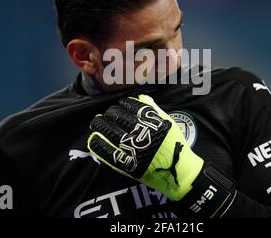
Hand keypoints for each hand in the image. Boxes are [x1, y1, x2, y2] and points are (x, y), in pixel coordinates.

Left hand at [87, 94, 235, 216]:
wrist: (177, 172)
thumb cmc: (174, 145)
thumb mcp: (168, 123)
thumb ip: (154, 110)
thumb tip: (139, 98)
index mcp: (153, 122)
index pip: (132, 107)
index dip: (122, 105)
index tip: (118, 106)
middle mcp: (143, 133)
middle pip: (119, 118)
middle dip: (109, 114)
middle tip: (105, 114)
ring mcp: (134, 149)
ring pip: (111, 132)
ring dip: (100, 125)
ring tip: (95, 122)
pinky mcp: (128, 164)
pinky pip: (108, 153)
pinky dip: (99, 145)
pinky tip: (93, 139)